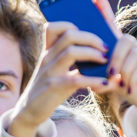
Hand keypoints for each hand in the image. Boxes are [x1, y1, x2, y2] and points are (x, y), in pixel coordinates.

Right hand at [8, 21, 118, 136]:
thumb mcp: (59, 73)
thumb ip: (73, 63)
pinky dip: (93, 80)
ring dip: (93, 54)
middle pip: (68, 36)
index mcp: (48, 52)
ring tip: (106, 61)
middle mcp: (47, 58)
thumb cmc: (50, 91)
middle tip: (105, 48)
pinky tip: (105, 83)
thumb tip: (101, 56)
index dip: (72, 25)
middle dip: (91, 38)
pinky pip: (75, 79)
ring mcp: (49, 72)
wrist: (30, 112)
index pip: (53, 27)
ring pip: (71, 52)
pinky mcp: (53, 87)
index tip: (90, 35)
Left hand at [92, 0, 136, 136]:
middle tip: (109, 74)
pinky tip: (129, 89)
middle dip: (114, 57)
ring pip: (132, 53)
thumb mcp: (110, 83)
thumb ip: (100, 79)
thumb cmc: (128, 88)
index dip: (104, 7)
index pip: (111, 23)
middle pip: (123, 40)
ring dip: (123, 70)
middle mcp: (134, 46)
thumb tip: (90, 82)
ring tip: (119, 83)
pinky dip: (132, 78)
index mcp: (120, 47)